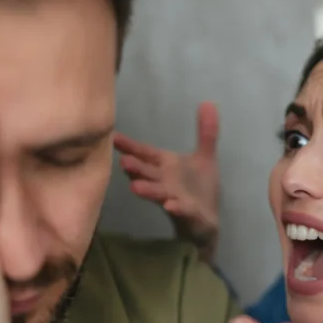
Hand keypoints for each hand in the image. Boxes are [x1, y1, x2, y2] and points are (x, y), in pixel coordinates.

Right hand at [114, 102, 220, 260]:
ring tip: (135, 186)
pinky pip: (180, 210)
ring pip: (158, 193)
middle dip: (136, 168)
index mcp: (166, 166)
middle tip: (123, 161)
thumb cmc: (199, 187)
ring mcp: (173, 198)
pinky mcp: (187, 214)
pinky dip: (176, 208)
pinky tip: (171, 206)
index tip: (113, 136)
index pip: (146, 153)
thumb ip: (206, 132)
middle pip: (148, 173)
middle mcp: (165, 182)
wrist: (207, 220)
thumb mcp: (205, 157)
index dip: (131, 146)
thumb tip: (208, 102)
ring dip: (148, 189)